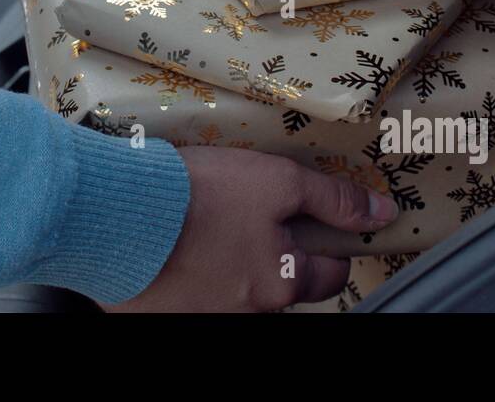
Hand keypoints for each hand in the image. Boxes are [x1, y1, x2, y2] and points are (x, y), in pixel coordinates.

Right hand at [106, 146, 397, 311]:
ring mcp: (202, 313)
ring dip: (226, 253)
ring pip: (232, 283)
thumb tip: (380, 213)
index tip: (314, 218)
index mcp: (281, 283)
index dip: (328, 240)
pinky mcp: (160, 309)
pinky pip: (187, 287)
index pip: (331, 273)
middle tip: (248, 205)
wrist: (114, 213)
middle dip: (271, 246)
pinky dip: (185, 263)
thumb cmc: (195, 196)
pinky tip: (171, 232)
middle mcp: (247, 309)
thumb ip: (332, 198)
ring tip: (203, 211)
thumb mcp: (278, 180)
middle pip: (279, 279)